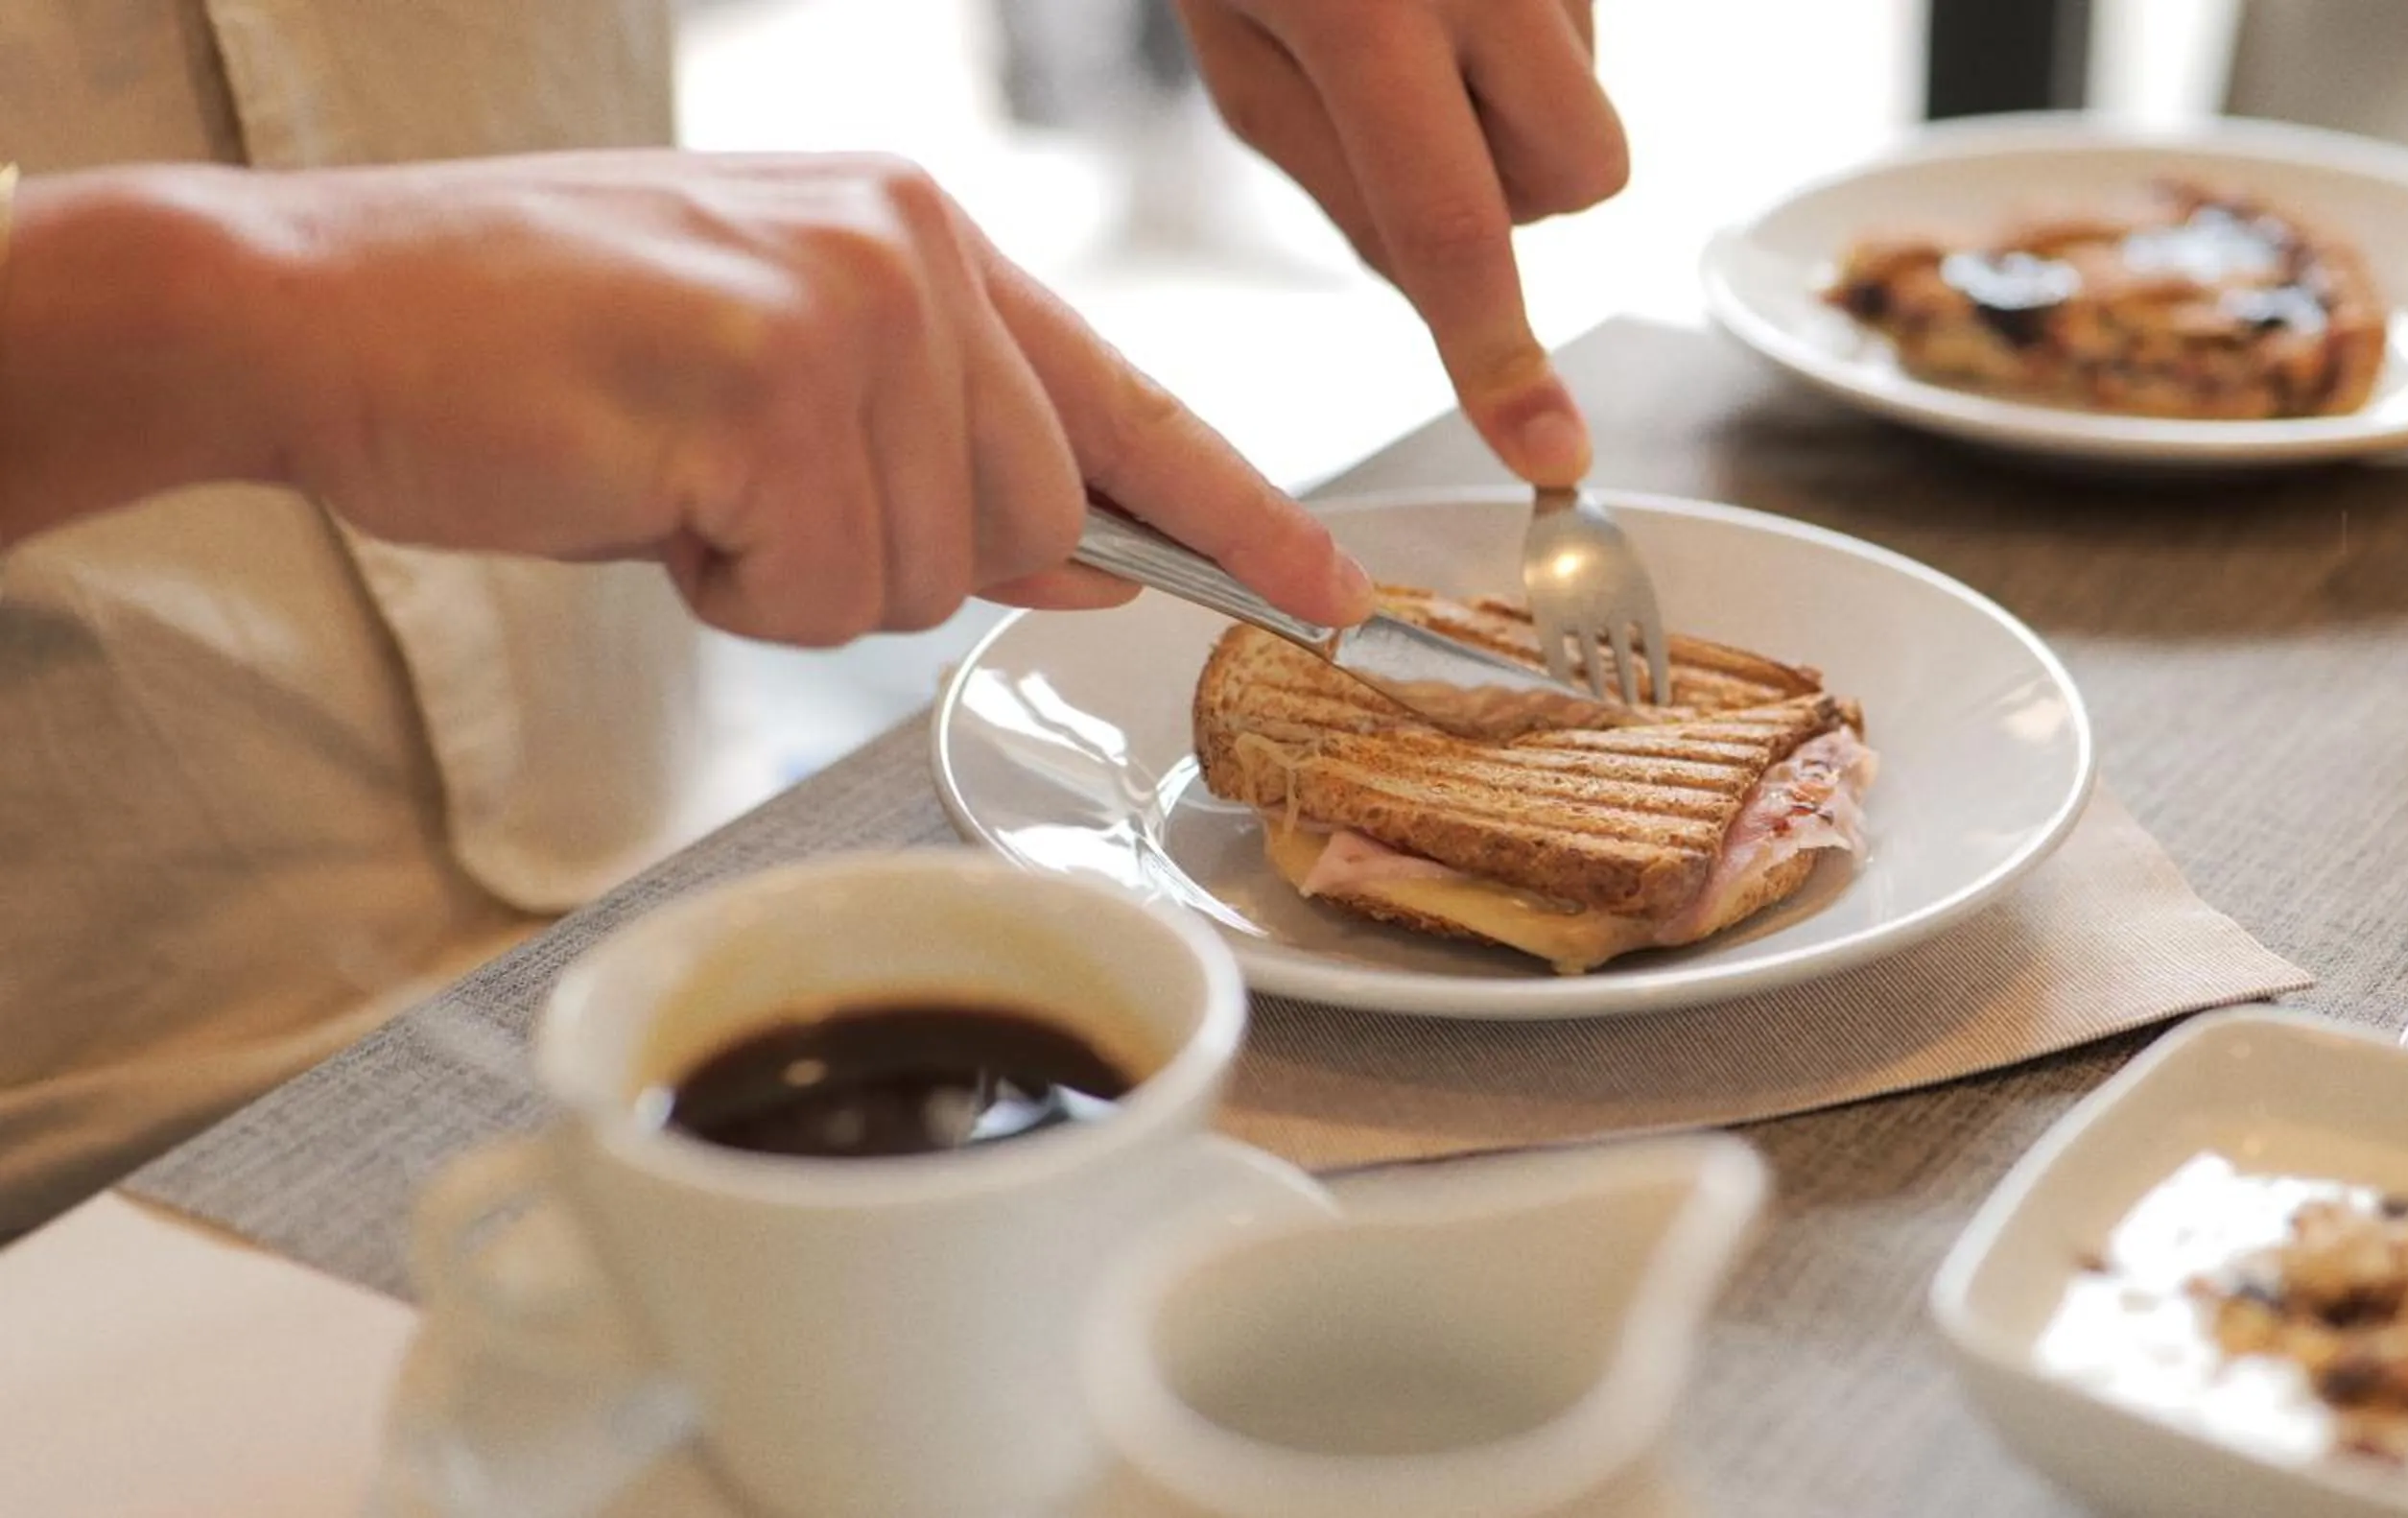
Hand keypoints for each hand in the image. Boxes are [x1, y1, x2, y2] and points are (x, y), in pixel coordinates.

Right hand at [0, 153, 1373, 645]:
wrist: (316, 310)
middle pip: (1030, 523)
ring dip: (793, 577)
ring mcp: (856, 308)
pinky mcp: (777, 382)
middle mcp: (917, 251)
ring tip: (672, 477)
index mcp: (925, 237)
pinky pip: (825, 591)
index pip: (1129, 402)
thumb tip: (1091, 559)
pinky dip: (730, 589)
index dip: (1242, 515)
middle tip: (732, 493)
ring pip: (926, 573)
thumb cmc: (541, 361)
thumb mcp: (775, 396)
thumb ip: (943, 466)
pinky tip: (644, 493)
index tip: (1335, 595)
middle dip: (888, 561)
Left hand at [1174, 0, 1626, 486]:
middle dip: (1525, 198)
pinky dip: (1530, 50)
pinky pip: (1592, 39)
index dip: (1501, 358)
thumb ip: (1343, 184)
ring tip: (1424, 30)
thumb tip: (1447, 288)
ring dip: (1522, 115)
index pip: (1454, 227)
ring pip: (1593, 109)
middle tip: (1429, 136)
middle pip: (1582, 177)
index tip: (1551, 456)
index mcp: (1362, 9)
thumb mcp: (1238, 51)